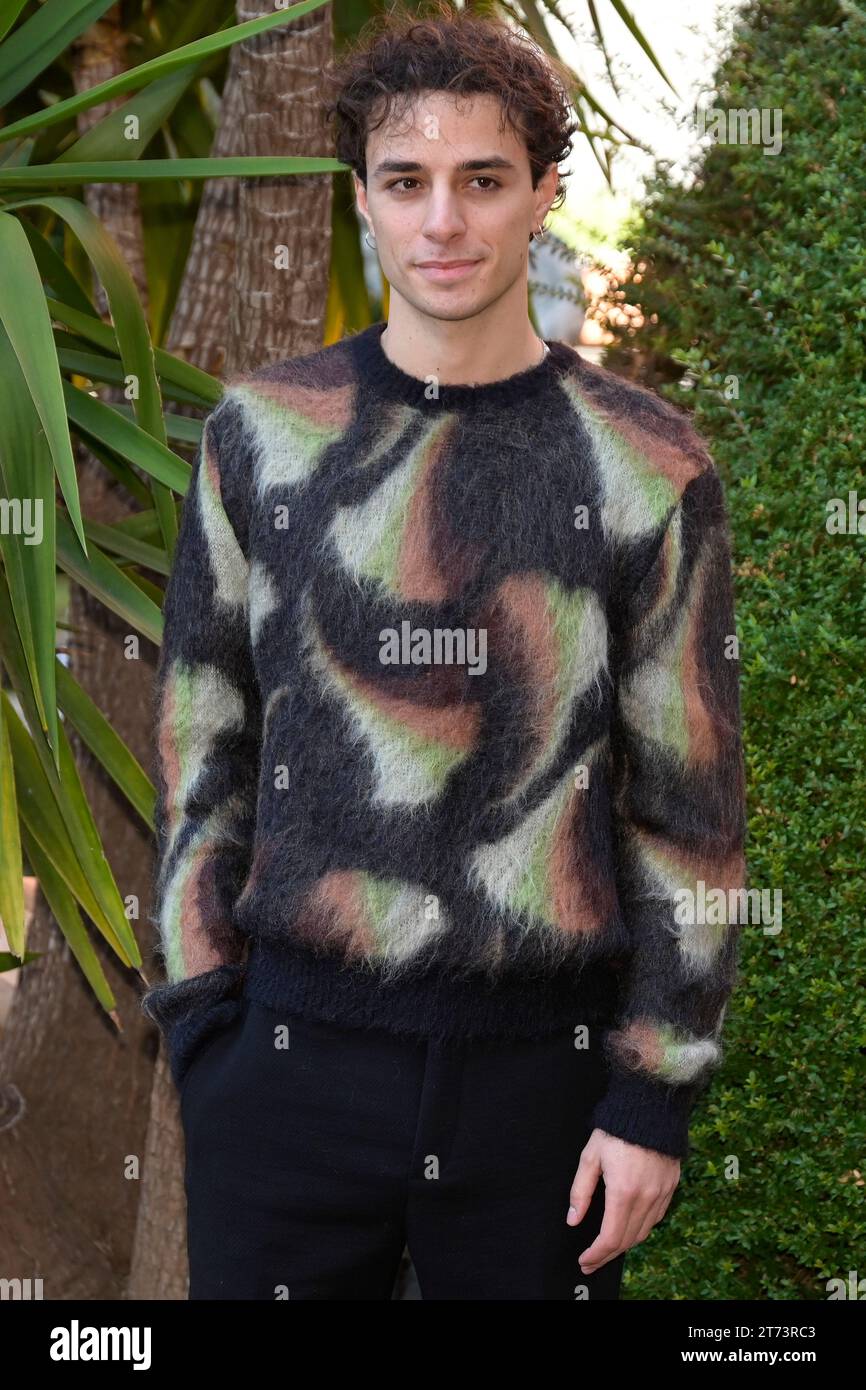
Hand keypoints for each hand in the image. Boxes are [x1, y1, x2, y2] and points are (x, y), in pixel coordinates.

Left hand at [566, 1127, 680, 1273]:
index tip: (584, 1261)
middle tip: (591, 1260)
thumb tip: (573, 1219)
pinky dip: (641, 1229)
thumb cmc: (616, 1130)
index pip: (610, 1238)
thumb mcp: (590, 1157)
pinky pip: (656, 1218)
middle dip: (607, 1255)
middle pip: (627, 1240)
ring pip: (643, 1232)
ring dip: (624, 1244)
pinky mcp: (671, 1187)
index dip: (596, 1254)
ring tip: (607, 1248)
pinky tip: (629, 1228)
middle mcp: (646, 1197)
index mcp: (623, 1191)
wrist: (650, 1108)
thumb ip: (580, 1191)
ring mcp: (662, 1193)